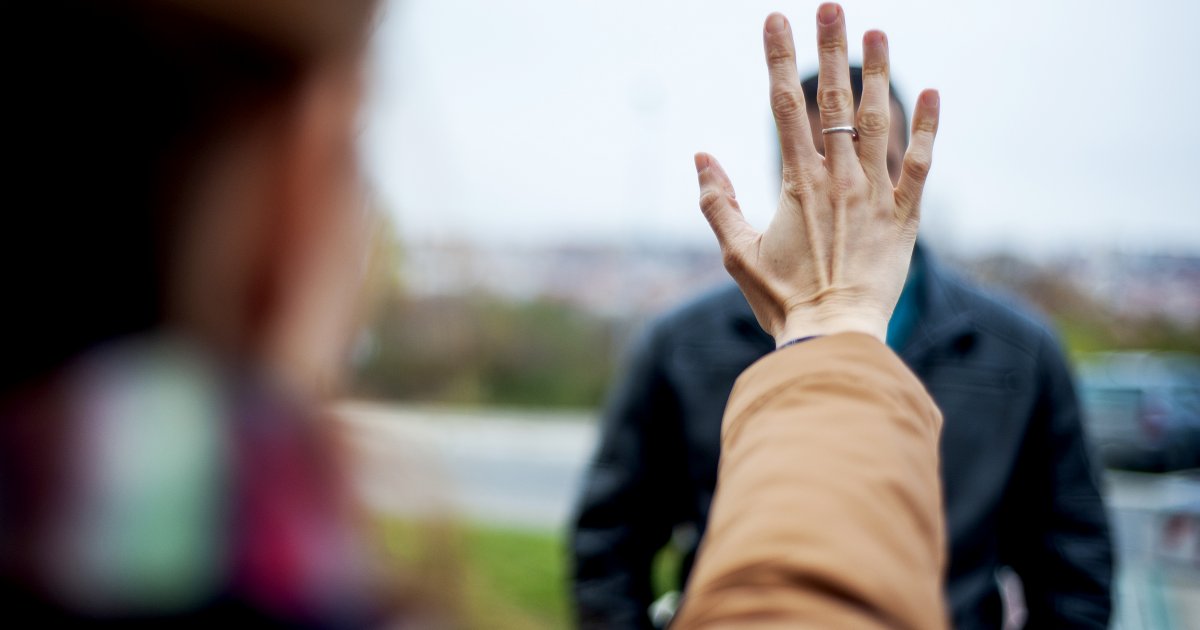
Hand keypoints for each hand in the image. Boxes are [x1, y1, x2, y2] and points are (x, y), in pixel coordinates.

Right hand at [695, 3, 939, 345]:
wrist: (834, 335)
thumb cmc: (782, 299)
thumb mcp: (736, 253)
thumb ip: (718, 201)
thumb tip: (702, 154)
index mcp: (797, 183)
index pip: (784, 107)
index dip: (778, 59)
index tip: (775, 19)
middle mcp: (839, 179)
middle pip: (832, 101)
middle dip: (829, 49)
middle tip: (830, 6)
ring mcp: (876, 194)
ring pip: (876, 123)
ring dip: (877, 74)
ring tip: (877, 31)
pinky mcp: (905, 216)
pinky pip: (921, 165)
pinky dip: (927, 129)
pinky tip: (932, 93)